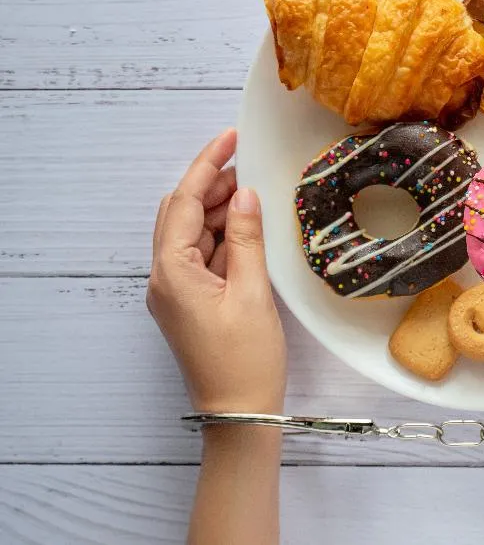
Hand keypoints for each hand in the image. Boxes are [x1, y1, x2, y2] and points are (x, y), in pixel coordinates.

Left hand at [147, 129, 286, 412]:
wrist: (238, 411)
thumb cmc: (245, 358)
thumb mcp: (252, 292)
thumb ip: (247, 239)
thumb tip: (246, 195)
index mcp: (172, 272)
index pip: (185, 203)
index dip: (208, 166)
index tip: (230, 137)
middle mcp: (164, 277)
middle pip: (181, 214)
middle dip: (212, 186)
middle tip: (249, 166)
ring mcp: (175, 291)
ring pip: (192, 234)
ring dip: (219, 211)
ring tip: (253, 194)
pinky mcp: (190, 302)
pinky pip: (201, 256)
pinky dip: (223, 237)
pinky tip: (248, 229)